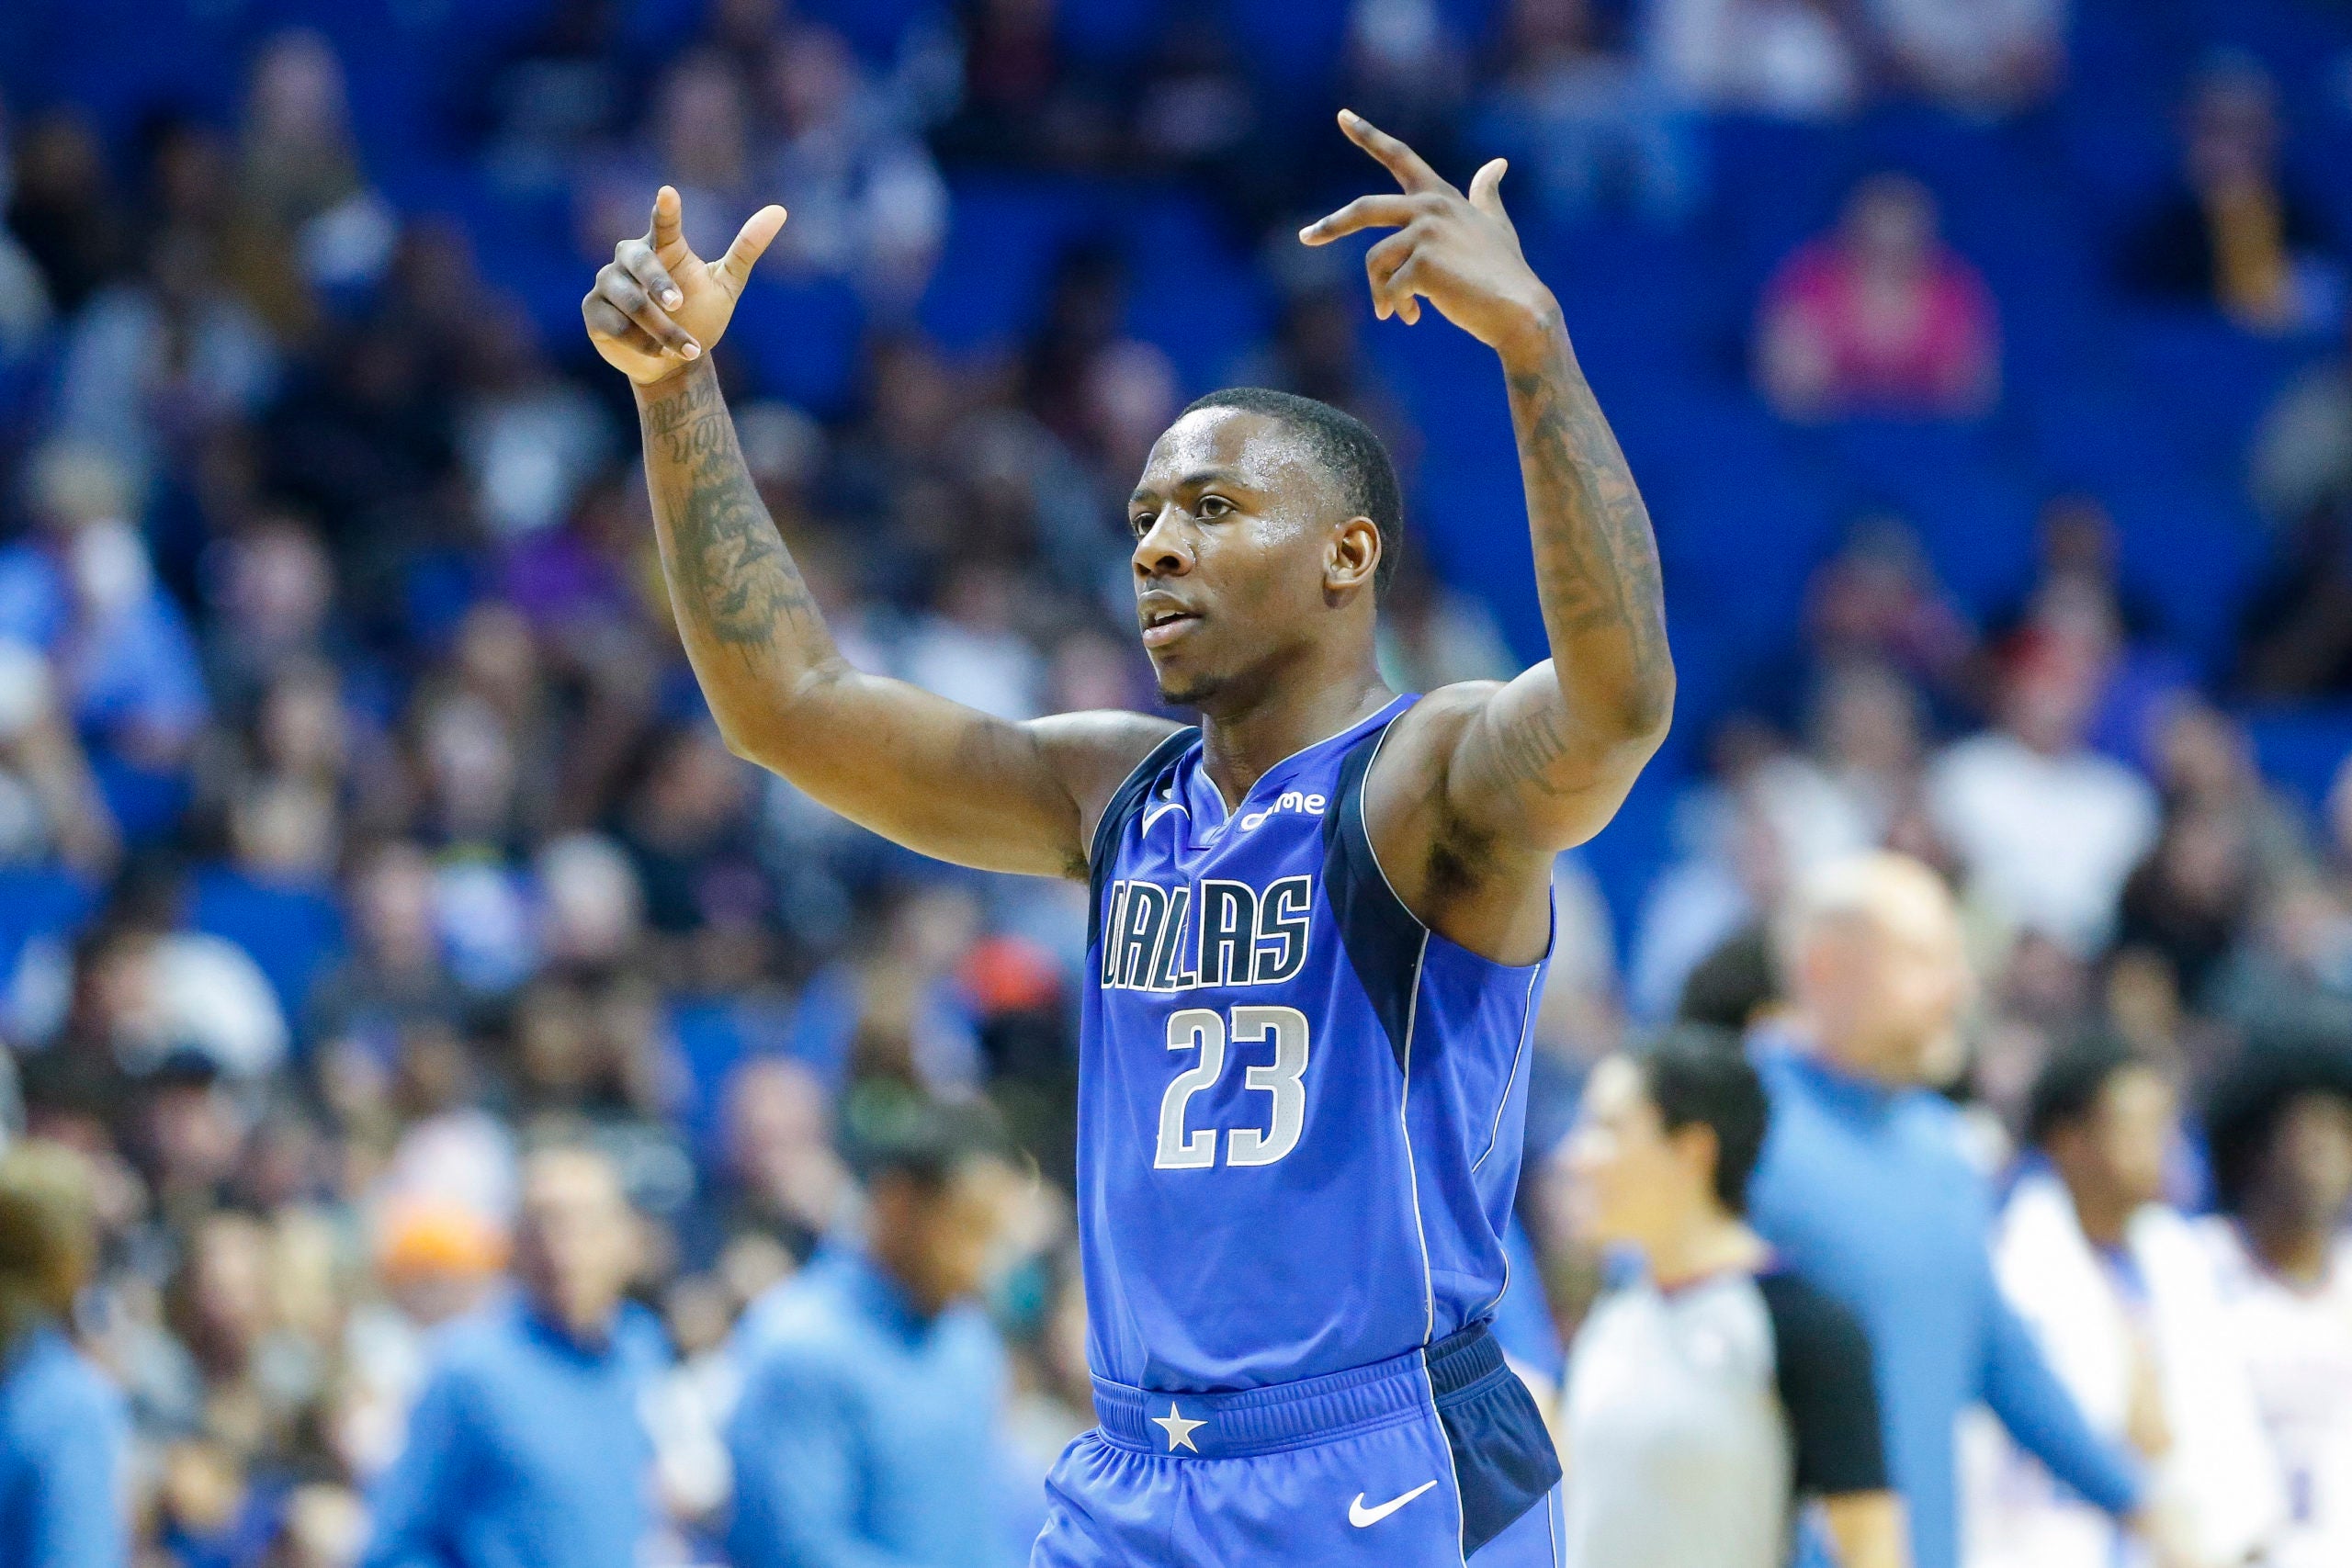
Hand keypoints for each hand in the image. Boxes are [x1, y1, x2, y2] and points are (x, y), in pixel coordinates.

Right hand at [582, 186, 786, 386]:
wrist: (674, 362)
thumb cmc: (699, 316)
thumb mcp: (727, 285)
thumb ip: (746, 249)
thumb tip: (780, 211)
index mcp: (663, 246)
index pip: (663, 222)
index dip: (665, 209)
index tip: (668, 193)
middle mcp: (630, 258)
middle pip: (639, 260)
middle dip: (659, 283)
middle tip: (678, 303)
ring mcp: (608, 282)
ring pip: (629, 299)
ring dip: (661, 327)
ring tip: (686, 348)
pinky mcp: (593, 310)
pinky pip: (614, 323)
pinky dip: (640, 342)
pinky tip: (659, 354)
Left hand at [1299, 110, 1556, 359]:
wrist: (1520, 311)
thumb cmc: (1507, 271)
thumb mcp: (1495, 224)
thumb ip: (1487, 194)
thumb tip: (1497, 163)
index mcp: (1441, 195)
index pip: (1400, 156)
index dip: (1369, 134)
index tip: (1342, 115)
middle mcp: (1430, 206)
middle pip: (1363, 209)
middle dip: (1330, 226)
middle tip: (1306, 237)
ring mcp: (1425, 233)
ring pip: (1374, 261)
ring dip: (1380, 292)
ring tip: (1395, 312)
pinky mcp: (1422, 263)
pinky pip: (1388, 288)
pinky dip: (1395, 306)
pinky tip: (1412, 317)